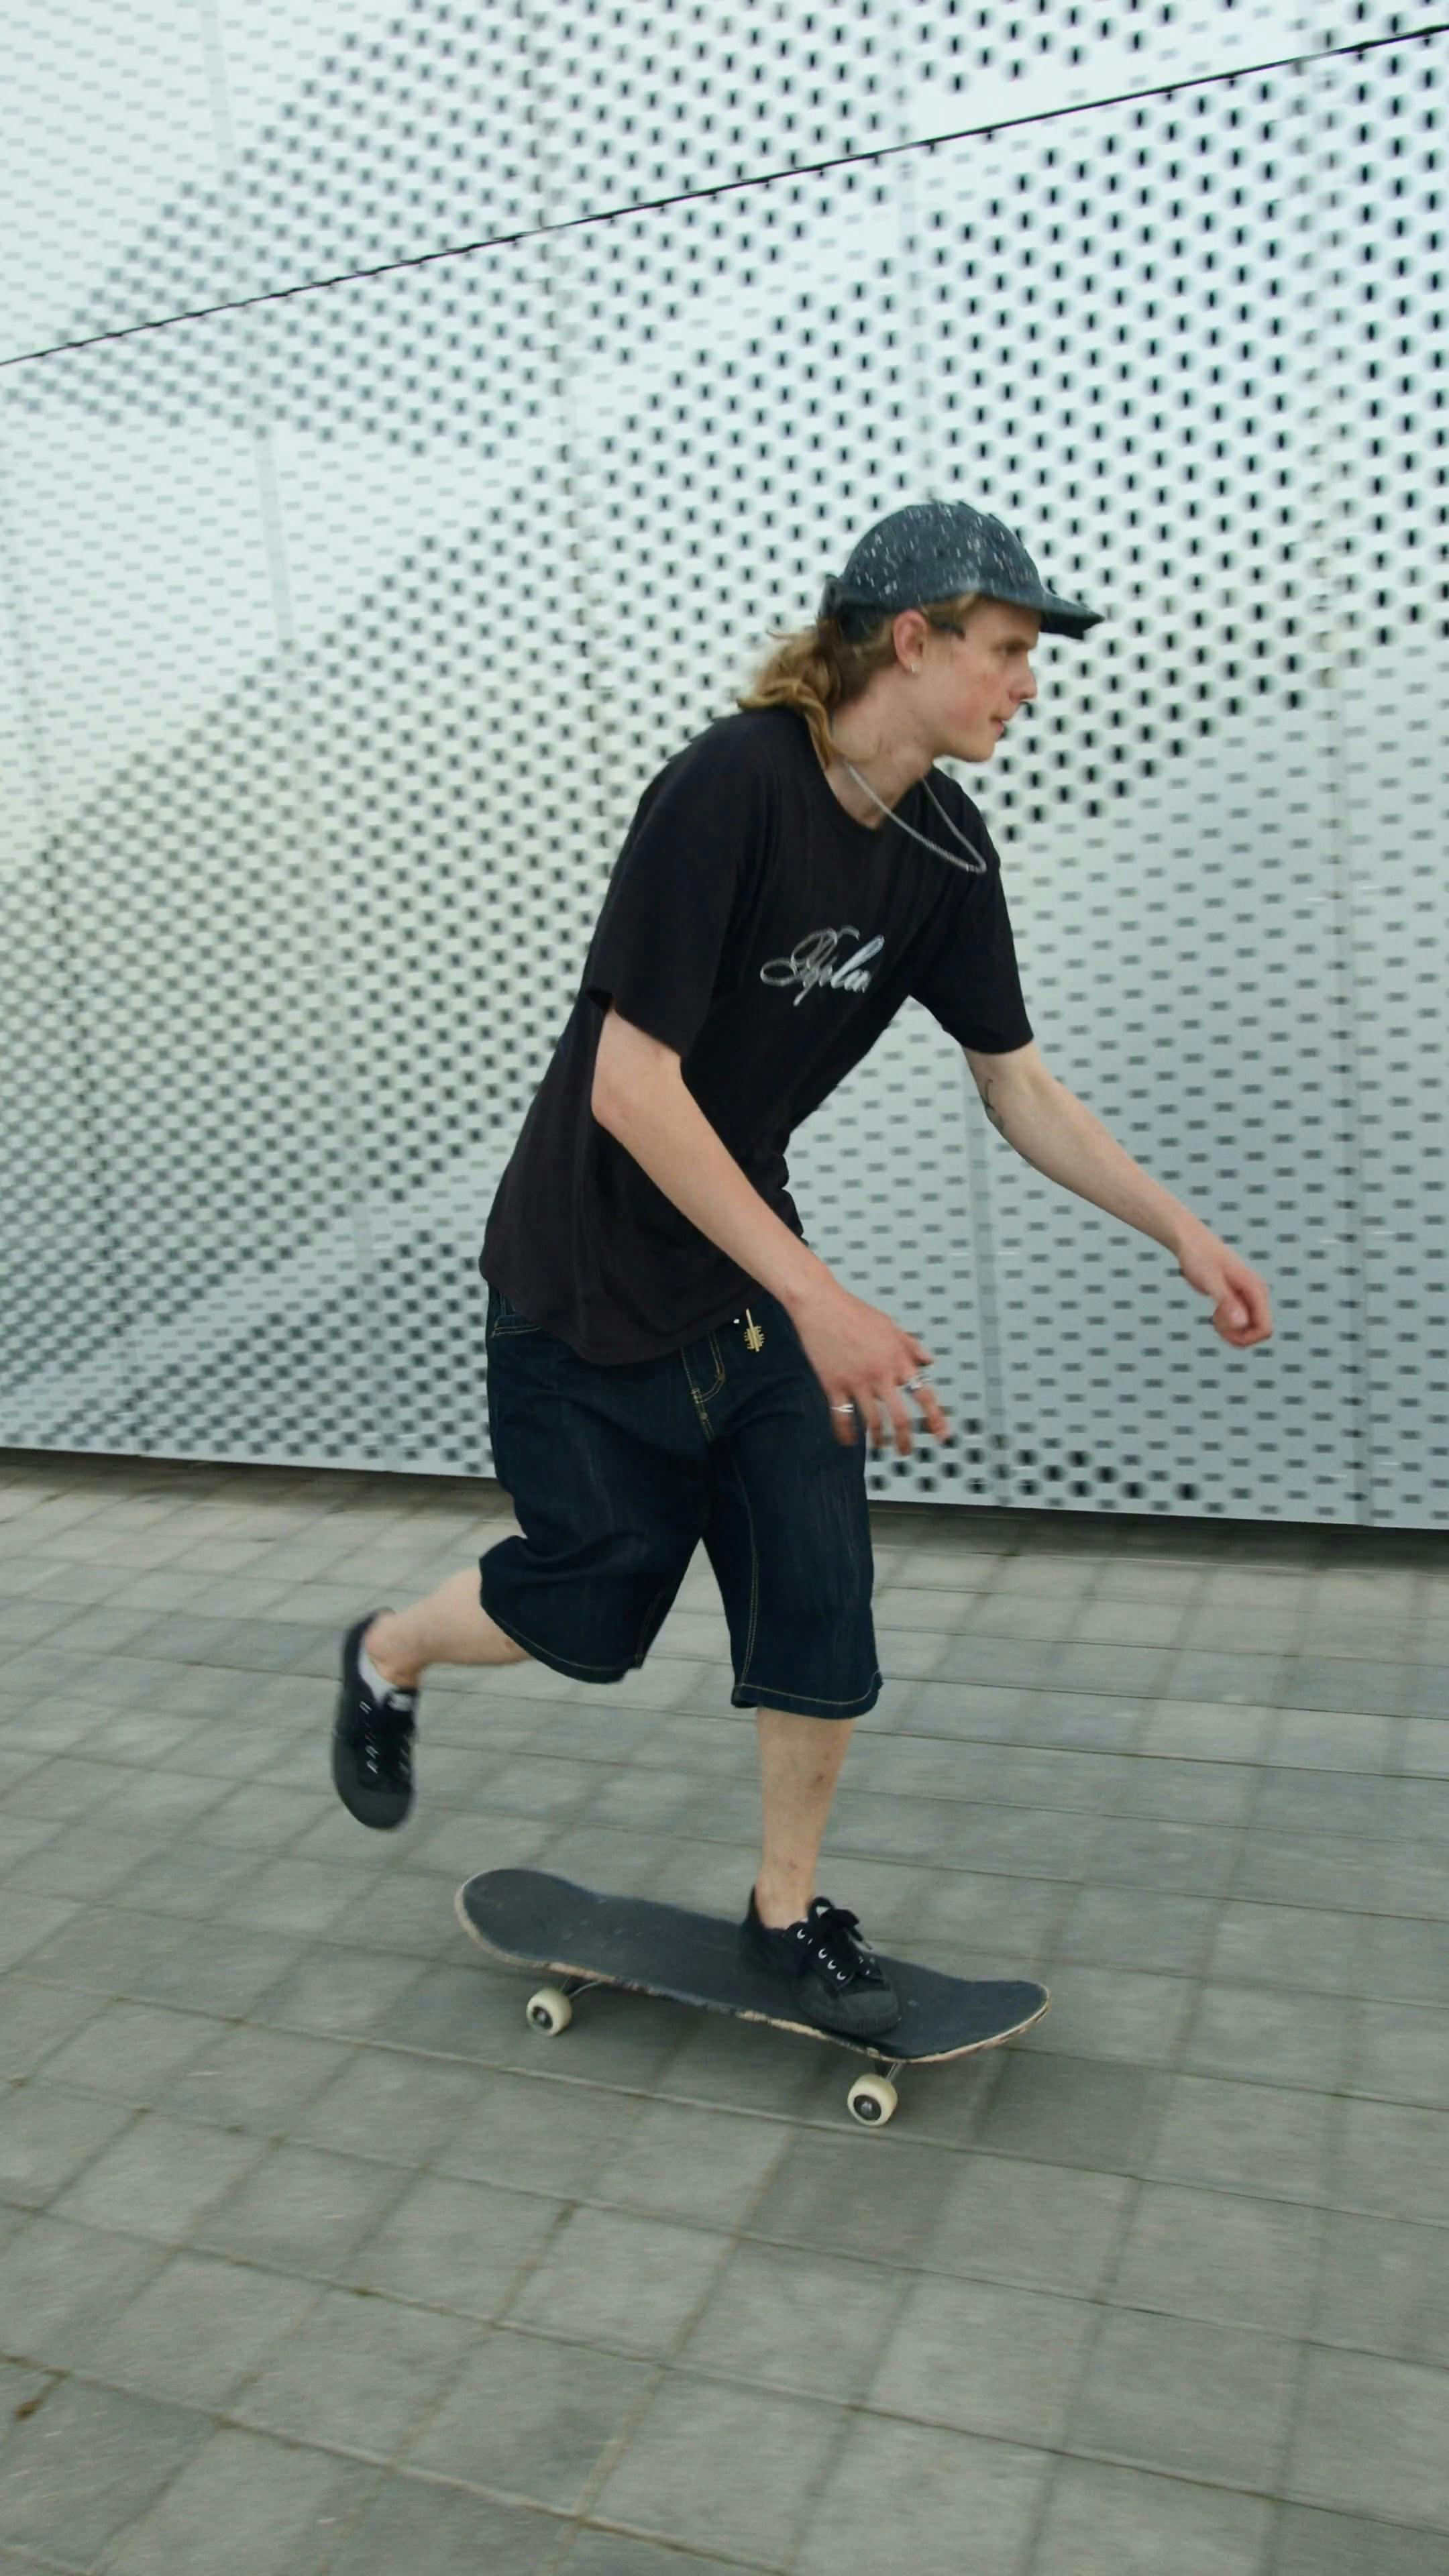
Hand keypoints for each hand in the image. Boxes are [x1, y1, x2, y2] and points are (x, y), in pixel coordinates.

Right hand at [790, 1280, 950, 1452]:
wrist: (820, 1304)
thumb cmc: (855, 1312)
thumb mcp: (890, 1326)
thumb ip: (911, 1346)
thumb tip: (929, 1362)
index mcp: (898, 1359)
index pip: (924, 1394)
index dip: (935, 1418)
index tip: (941, 1435)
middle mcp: (880, 1373)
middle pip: (901, 1417)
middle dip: (906, 1440)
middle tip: (906, 1451)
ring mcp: (856, 1381)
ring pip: (873, 1422)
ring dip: (878, 1440)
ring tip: (880, 1446)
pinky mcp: (833, 1384)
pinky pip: (842, 1417)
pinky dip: (846, 1434)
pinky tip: (849, 1441)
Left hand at [1176, 1225, 1273, 1347]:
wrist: (1191, 1241)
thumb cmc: (1199, 1256)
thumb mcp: (1209, 1280)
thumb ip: (1227, 1301)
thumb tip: (1242, 1323)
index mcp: (1255, 1289)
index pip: (1265, 1329)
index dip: (1245, 1338)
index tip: (1221, 1327)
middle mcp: (1257, 1294)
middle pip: (1258, 1331)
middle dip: (1237, 1335)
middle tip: (1216, 1321)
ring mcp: (1249, 1297)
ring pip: (1250, 1327)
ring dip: (1232, 1330)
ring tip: (1215, 1317)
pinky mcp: (1239, 1298)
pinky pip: (1241, 1322)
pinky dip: (1229, 1325)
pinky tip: (1216, 1313)